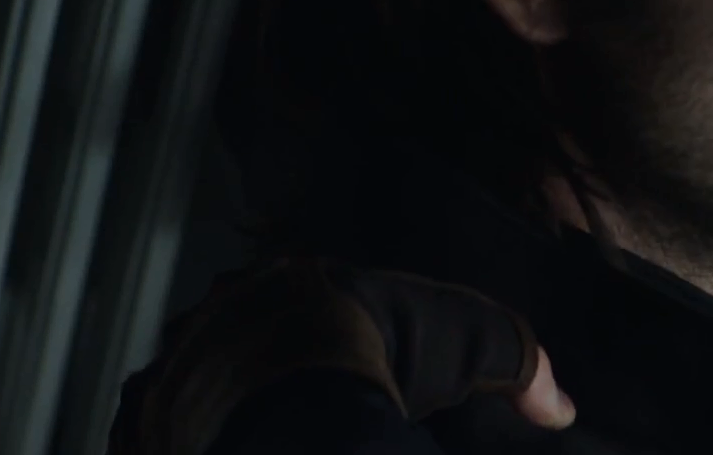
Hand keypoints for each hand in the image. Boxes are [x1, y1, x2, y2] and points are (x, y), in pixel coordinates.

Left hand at [122, 259, 573, 454]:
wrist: (287, 407)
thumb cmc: (377, 358)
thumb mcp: (472, 343)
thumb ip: (522, 365)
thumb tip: (562, 407)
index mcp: (300, 276)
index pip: (319, 295)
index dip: (341, 332)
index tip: (357, 366)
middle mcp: (230, 305)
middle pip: (254, 331)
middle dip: (273, 362)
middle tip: (305, 404)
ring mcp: (183, 357)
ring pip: (205, 375)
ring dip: (226, 402)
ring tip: (262, 435)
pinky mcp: (150, 411)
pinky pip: (160, 424)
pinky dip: (185, 440)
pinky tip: (221, 453)